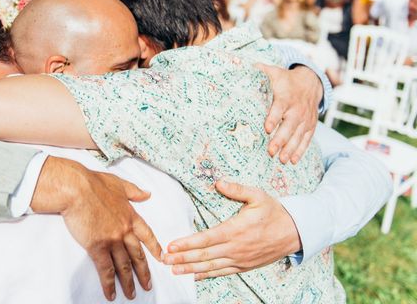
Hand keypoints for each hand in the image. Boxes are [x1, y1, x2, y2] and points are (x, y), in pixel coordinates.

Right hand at [31, 157, 161, 300]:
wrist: (77, 188)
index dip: (154, 247)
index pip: (147, 235)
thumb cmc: (94, 183)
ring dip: (128, 282)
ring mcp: (112, 240)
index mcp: (130, 215)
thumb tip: (147, 194)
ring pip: (124, 265)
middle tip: (148, 285)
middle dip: (144, 272)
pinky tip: (111, 294)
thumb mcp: (118, 183)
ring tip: (132, 294)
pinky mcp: (97, 247)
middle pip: (138, 255)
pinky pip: (106, 270)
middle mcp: (125, 230)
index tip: (161, 257)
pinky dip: (109, 284)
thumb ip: (134, 191)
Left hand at [163, 181, 300, 278]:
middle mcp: (236, 247)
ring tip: (174, 270)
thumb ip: (237, 189)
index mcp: (236, 229)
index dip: (188, 243)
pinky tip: (194, 277)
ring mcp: (240, 259)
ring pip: (211, 267)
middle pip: (204, 255)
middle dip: (183, 258)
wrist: (295, 232)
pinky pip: (222, 272)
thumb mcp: (258, 195)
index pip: (206, 238)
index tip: (172, 245)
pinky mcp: (244, 266)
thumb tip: (219, 183)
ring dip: (191, 269)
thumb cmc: (274, 212)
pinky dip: (207, 275)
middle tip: (164, 260)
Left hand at [256, 63, 321, 163]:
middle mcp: (297, 109)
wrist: (310, 82)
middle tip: (271, 151)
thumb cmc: (285, 80)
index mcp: (285, 97)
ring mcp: (305, 119)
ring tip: (282, 160)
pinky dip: (301, 151)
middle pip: (289, 126)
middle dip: (280, 139)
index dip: (273, 118)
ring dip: (290, 149)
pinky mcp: (311, 126)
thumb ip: (259, 72)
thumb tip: (240, 66)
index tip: (267, 128)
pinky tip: (293, 161)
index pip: (279, 108)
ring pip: (298, 135)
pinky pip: (307, 140)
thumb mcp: (273, 72)